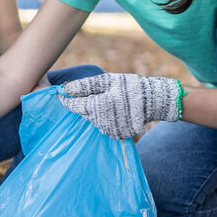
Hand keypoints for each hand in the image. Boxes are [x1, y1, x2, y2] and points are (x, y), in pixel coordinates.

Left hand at [60, 73, 178, 138]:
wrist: (154, 101)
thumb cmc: (130, 87)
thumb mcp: (108, 81)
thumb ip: (85, 85)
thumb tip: (65, 88)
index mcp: (96, 107)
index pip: (73, 105)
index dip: (66, 98)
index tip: (61, 92)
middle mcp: (100, 122)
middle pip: (83, 112)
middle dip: (83, 103)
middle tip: (92, 92)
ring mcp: (109, 130)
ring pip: (94, 119)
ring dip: (96, 111)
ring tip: (109, 100)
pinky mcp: (117, 134)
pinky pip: (105, 125)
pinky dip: (106, 118)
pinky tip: (115, 110)